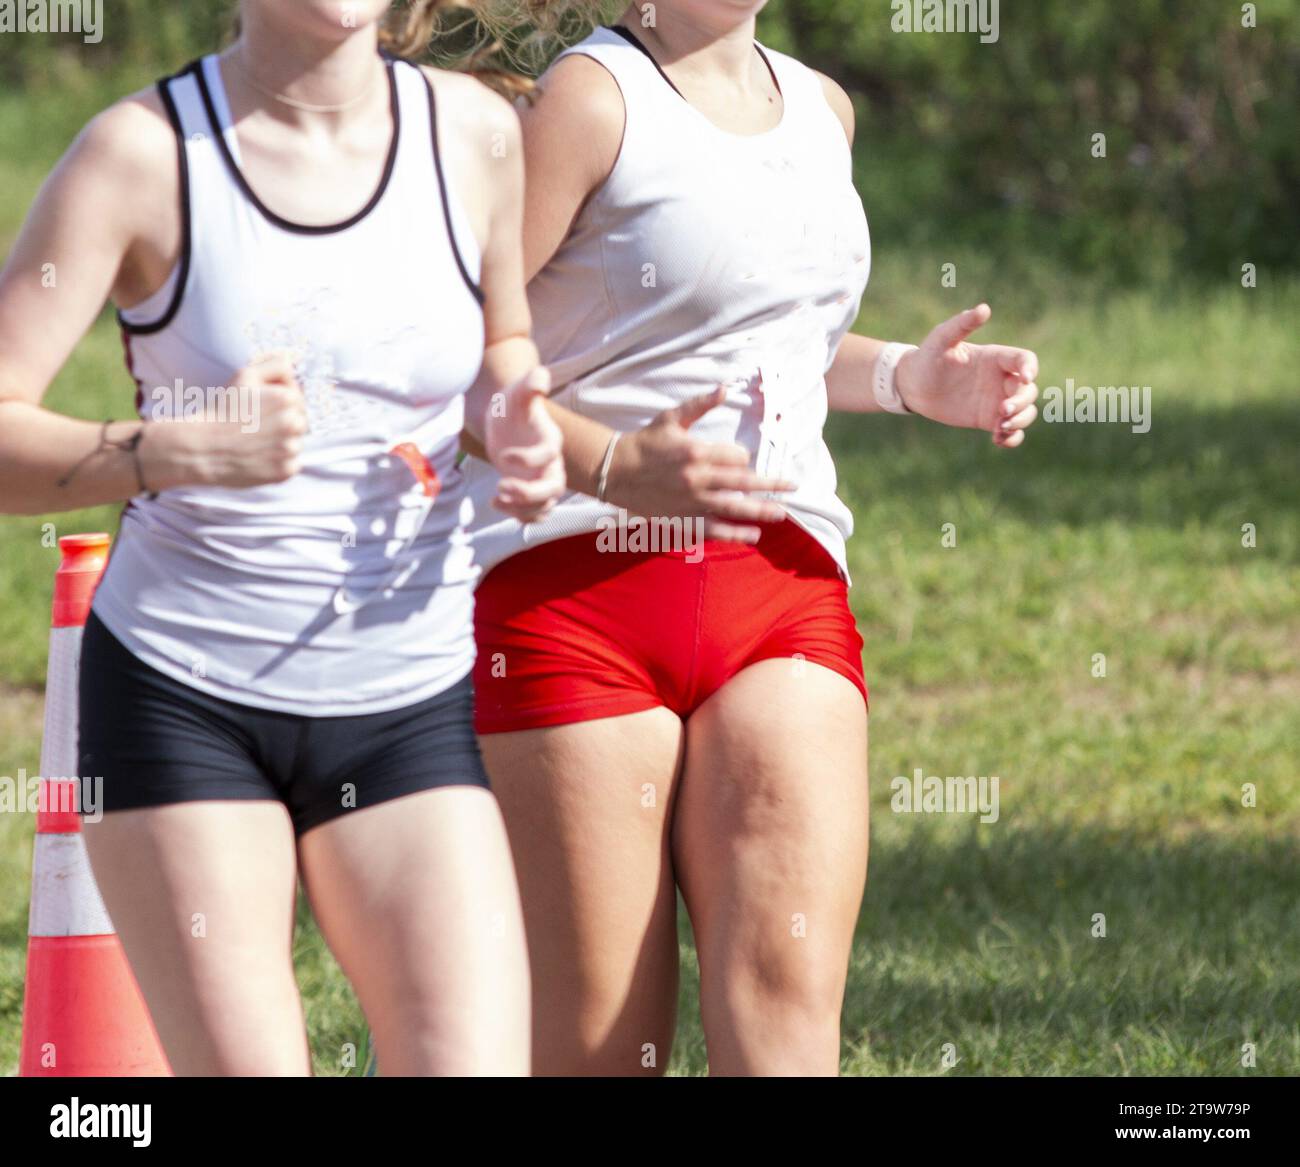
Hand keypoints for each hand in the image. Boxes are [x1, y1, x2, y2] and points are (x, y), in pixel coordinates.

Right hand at [142, 353, 309, 488]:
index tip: (259, 409)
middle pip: (300, 422)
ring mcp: (291, 450)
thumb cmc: (222, 411)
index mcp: (288, 399)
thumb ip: (275, 364)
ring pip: (295, 443)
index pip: (298, 399)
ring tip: (256, 442)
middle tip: (257, 426)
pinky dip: (279, 462)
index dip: (278, 403)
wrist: (202, 448)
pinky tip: (259, 457)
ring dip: (281, 443)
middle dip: (283, 422)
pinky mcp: (286, 471)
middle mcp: (294, 424)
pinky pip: (291, 464)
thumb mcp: (245, 376)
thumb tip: (296, 360)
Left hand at [487, 366, 565, 522]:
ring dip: (521, 508)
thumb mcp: (517, 391)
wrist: (505, 420)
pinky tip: (494, 502)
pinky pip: (534, 513)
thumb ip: (531, 383)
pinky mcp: (530, 491)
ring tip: (495, 498)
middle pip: (554, 488)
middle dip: (529, 494)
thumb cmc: (512, 404)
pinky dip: (518, 515)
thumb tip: (541, 376)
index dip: (530, 459)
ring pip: (544, 505)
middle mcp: (551, 463)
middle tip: (501, 487)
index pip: (550, 454)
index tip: (504, 456)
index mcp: (550, 438)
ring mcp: (542, 479)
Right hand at [606, 387, 795, 542]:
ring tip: (781, 512)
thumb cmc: (645, 442)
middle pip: (744, 481)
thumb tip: (725, 388)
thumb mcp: (671, 418)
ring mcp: (692, 501)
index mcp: (697, 452)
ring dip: (761, 510)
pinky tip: (754, 535)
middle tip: (794, 486)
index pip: (737, 457)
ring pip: (735, 507)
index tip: (743, 460)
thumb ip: (700, 405)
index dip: (744, 458)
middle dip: (771, 484)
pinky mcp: (684, 518)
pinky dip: (736, 533)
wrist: (615, 471)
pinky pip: (715, 529)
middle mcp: (698, 478)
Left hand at [895, 304, 1039, 447]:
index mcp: (995, 357)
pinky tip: (998, 440)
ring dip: (1020, 421)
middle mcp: (1001, 378)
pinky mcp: (988, 419)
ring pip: (1025, 412)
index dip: (1031, 368)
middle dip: (1021, 402)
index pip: (1025, 360)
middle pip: (1029, 390)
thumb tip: (984, 308)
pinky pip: (1010, 431)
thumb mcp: (941, 339)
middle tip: (1001, 411)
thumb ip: (961, 325)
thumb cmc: (927, 357)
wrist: (912, 385)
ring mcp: (997, 400)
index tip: (1025, 378)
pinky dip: (1012, 438)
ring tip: (1000, 429)